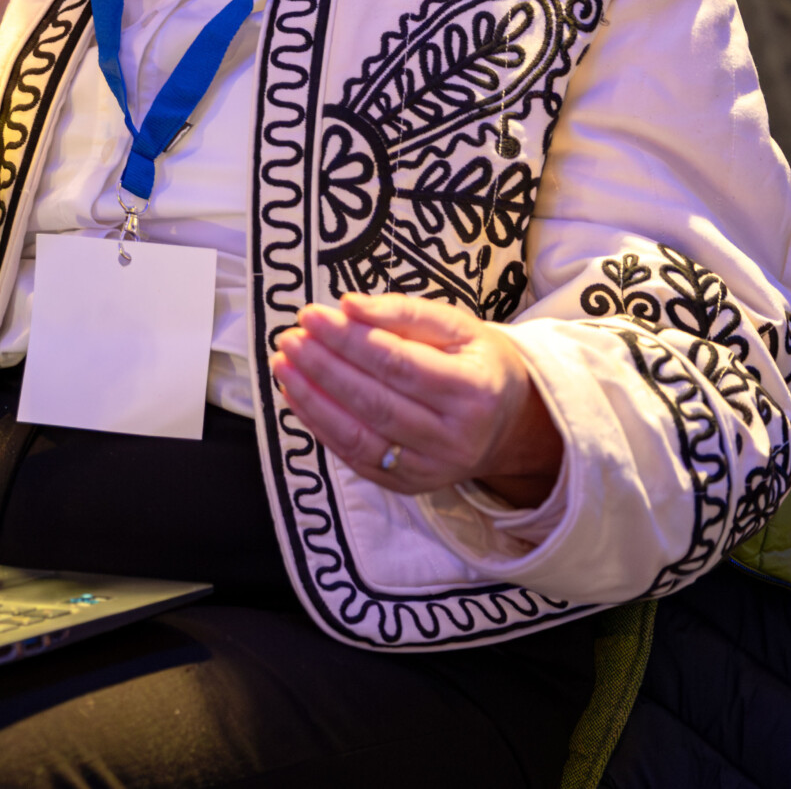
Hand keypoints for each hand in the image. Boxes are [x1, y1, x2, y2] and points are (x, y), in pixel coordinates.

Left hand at [269, 292, 562, 504]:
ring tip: (284, 365)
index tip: (312, 315)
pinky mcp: (407, 485)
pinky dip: (320, 426)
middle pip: (375, 401)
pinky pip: (355, 457)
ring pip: (360, 436)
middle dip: (324, 368)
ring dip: (313, 399)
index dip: (350, 340)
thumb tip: (348, 304)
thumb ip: (403, 312)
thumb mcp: (457, 326)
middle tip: (290, 338)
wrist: (506, 424)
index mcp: (474, 390)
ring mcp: (431, 468)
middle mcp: (455, 438)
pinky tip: (297, 396)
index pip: (399, 364)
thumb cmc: (477, 364)